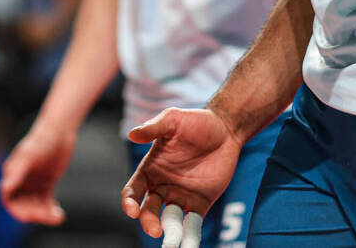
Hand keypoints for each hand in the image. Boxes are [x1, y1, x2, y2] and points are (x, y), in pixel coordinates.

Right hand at [0, 122, 75, 224]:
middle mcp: (21, 181)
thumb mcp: (29, 156)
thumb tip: (4, 189)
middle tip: (51, 216)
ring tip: (58, 217)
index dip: (18, 211)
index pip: (10, 200)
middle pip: (24, 206)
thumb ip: (16, 172)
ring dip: (45, 214)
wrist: (59, 129)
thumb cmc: (42, 140)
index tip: (30, 217)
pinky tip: (58, 213)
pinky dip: (50, 209)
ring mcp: (33, 183)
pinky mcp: (46, 183)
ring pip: (35, 206)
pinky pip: (45, 202)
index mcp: (12, 175)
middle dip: (36, 214)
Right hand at [122, 107, 241, 241]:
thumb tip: (132, 134)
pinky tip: (189, 245)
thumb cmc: (195, 122)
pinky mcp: (200, 204)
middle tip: (155, 230)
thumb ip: (153, 128)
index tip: (132, 210)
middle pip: (149, 211)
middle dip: (148, 221)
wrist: (225, 129)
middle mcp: (162, 187)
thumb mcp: (173, 120)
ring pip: (168, 221)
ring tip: (172, 241)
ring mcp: (180, 197)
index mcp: (150, 170)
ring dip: (168, 232)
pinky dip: (189, 237)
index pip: (133, 191)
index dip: (129, 202)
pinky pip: (191, 224)